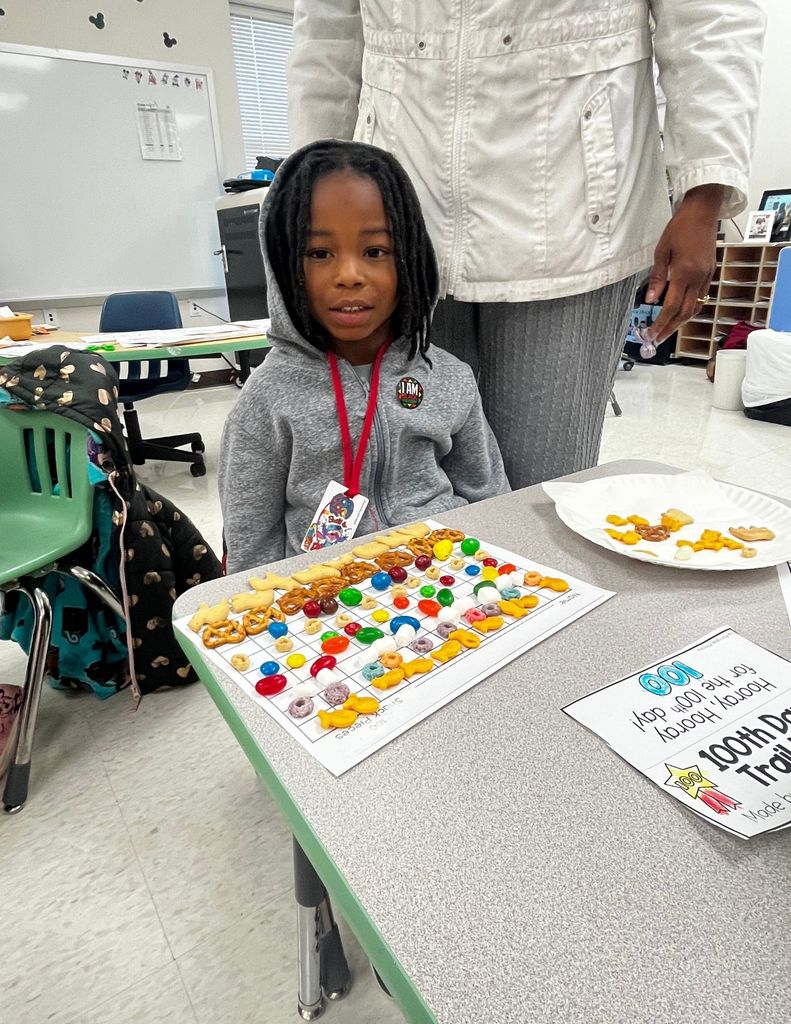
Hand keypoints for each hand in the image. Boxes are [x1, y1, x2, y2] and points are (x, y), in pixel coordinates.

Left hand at [644, 184, 722, 342]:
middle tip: (657, 340)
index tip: (651, 334)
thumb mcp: (662, 251)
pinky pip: (702, 297)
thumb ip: (656, 278)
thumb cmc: (680, 227)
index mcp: (684, 272)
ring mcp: (707, 276)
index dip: (661, 324)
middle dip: (670, 329)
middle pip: (685, 313)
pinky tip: (680, 313)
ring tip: (667, 331)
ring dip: (681, 322)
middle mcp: (698, 277)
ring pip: (695, 307)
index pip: (671, 307)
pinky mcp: (711, 273)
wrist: (703, 211)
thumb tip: (650, 299)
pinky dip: (690, 309)